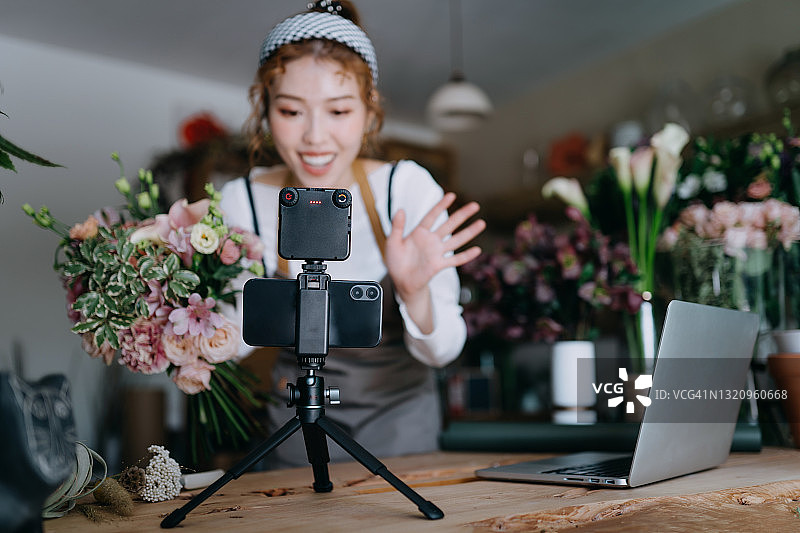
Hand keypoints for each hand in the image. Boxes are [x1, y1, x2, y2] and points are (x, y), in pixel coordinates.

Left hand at [385, 192, 484, 330]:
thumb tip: (400, 209)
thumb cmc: (396, 261)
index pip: (432, 216)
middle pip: (449, 225)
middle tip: (475, 205)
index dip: (441, 205)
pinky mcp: (439, 265)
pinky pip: (455, 260)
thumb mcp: (393, 242)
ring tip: (481, 223)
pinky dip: (466, 256)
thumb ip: (397, 226)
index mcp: (420, 233)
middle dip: (462, 215)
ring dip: (469, 232)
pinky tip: (477, 250)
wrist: (400, 281)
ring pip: (456, 240)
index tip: (452, 195)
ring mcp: (437, 252)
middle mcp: (431, 240)